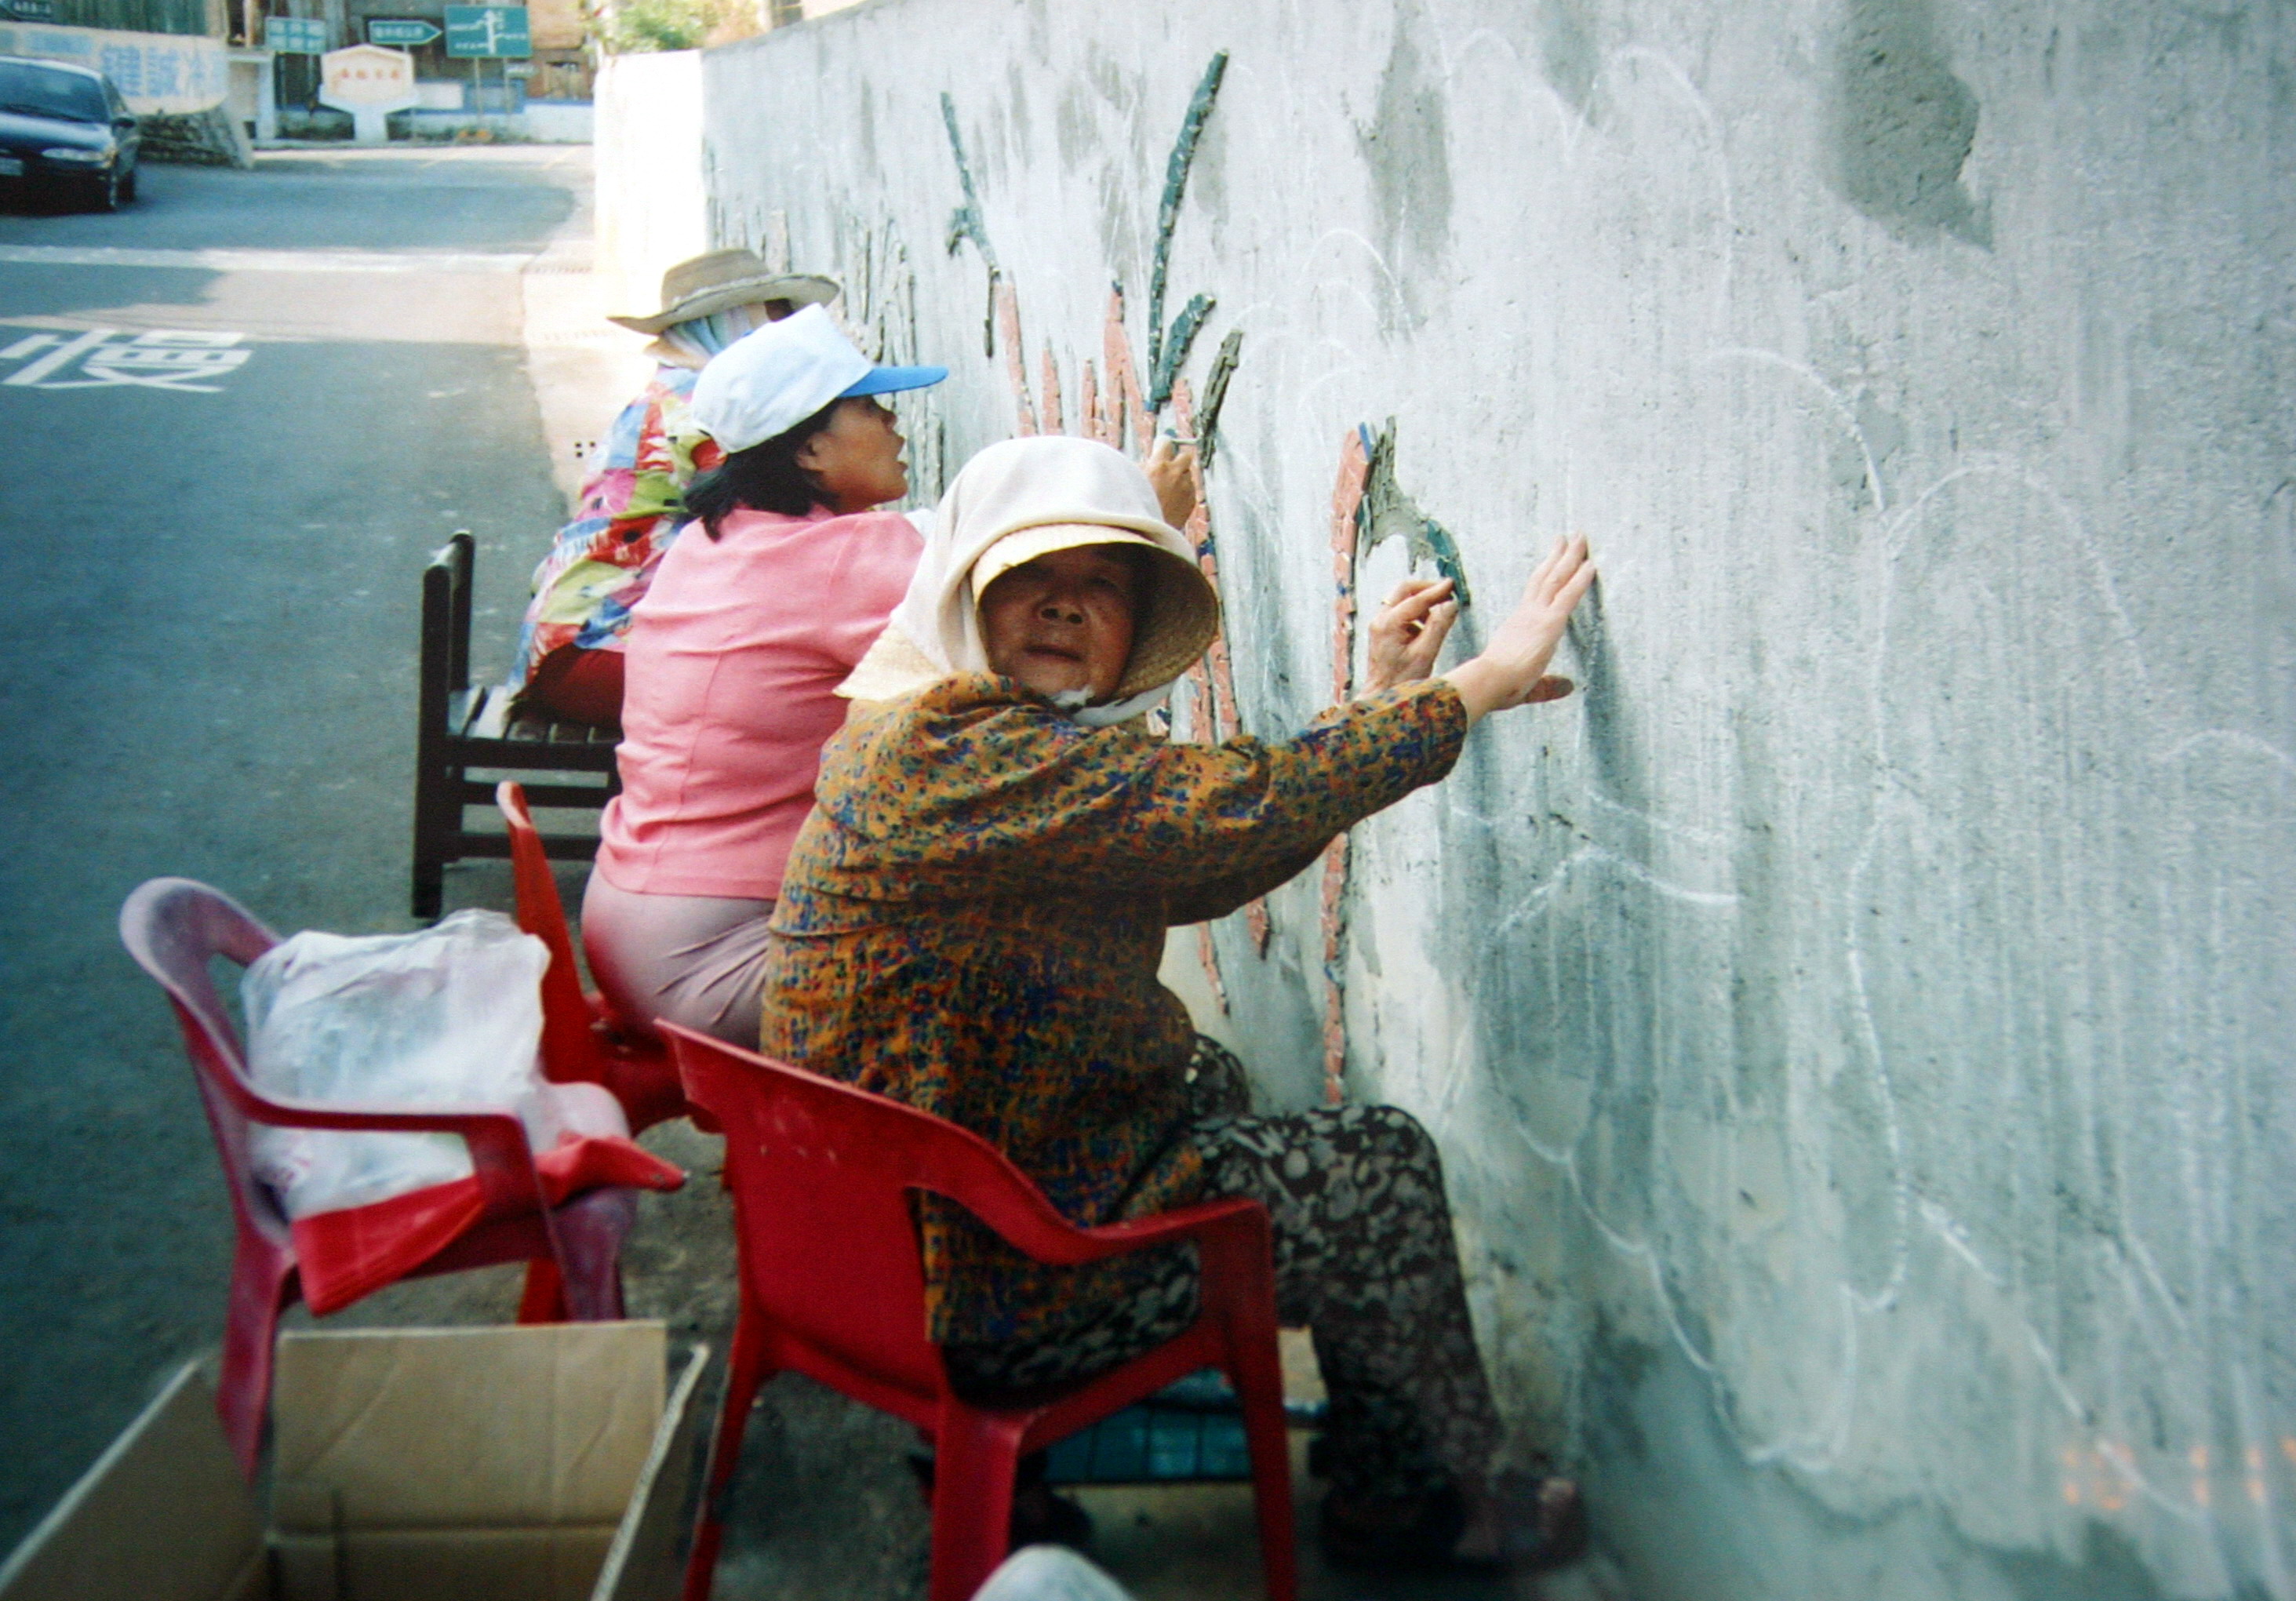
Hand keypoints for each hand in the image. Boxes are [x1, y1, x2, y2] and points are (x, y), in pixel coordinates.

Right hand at [1145, 436, 1198, 527]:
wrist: (1146, 530)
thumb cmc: (1136, 507)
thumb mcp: (1132, 480)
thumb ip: (1144, 467)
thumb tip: (1149, 461)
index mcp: (1159, 465)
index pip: (1166, 442)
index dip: (1163, 445)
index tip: (1162, 447)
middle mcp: (1176, 473)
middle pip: (1185, 456)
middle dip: (1178, 460)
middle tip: (1170, 467)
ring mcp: (1186, 487)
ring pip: (1188, 475)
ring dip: (1180, 479)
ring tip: (1167, 490)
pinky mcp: (1191, 501)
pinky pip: (1190, 490)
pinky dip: (1183, 493)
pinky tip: (1171, 501)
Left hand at [1362, 576, 1459, 693]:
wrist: (1382, 695)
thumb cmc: (1401, 681)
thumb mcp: (1425, 654)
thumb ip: (1439, 626)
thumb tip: (1450, 604)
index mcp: (1388, 624)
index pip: (1416, 599)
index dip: (1436, 591)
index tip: (1451, 585)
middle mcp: (1380, 620)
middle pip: (1404, 590)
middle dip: (1426, 589)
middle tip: (1446, 592)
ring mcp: (1379, 624)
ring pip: (1401, 599)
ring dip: (1421, 601)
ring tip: (1439, 613)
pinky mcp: (1382, 630)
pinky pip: (1399, 611)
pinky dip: (1414, 612)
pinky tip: (1426, 627)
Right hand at [1442, 534, 1595, 722]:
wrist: (1488, 682)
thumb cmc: (1498, 686)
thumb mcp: (1527, 686)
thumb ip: (1549, 686)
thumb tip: (1568, 687)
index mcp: (1518, 625)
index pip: (1535, 594)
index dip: (1544, 574)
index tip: (1551, 559)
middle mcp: (1527, 614)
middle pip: (1545, 577)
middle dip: (1557, 556)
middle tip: (1566, 537)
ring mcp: (1538, 615)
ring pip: (1557, 578)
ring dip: (1571, 556)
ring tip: (1580, 537)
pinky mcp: (1549, 623)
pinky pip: (1569, 595)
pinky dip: (1581, 578)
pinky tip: (1592, 565)